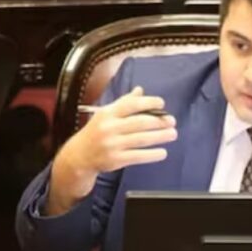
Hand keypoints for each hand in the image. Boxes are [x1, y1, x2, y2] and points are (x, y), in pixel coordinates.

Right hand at [47, 87, 176, 214]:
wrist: (79, 156)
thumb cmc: (95, 132)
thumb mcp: (106, 115)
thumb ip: (123, 103)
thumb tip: (140, 91)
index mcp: (107, 113)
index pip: (131, 104)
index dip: (149, 102)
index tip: (162, 104)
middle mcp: (109, 128)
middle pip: (139, 122)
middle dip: (159, 121)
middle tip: (172, 121)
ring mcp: (112, 144)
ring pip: (141, 139)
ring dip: (160, 136)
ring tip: (172, 134)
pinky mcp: (115, 160)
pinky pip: (138, 156)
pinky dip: (152, 154)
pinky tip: (162, 152)